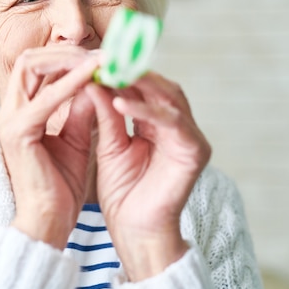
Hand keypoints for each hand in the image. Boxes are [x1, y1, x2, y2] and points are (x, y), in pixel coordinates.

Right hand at [0, 46, 100, 249]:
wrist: (48, 222)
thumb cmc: (59, 185)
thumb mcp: (75, 139)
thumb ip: (80, 109)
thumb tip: (94, 83)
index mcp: (19, 112)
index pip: (34, 67)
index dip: (64, 56)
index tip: (97, 55)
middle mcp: (8, 111)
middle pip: (28, 59)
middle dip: (64, 50)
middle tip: (99, 51)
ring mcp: (9, 120)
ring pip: (31, 66)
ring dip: (67, 59)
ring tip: (99, 59)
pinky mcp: (19, 132)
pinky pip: (46, 98)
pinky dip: (71, 83)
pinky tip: (94, 76)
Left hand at [85, 72, 210, 279]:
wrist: (133, 231)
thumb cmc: (122, 193)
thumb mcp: (110, 145)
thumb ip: (106, 114)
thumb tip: (94, 80)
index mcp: (161, 125)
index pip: (145, 89)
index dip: (122, 72)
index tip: (95, 59)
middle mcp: (180, 128)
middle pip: (161, 87)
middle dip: (132, 70)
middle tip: (104, 56)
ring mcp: (191, 138)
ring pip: (169, 98)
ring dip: (139, 83)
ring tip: (109, 72)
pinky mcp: (194, 151)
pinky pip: (171, 122)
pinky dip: (145, 109)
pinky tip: (119, 100)